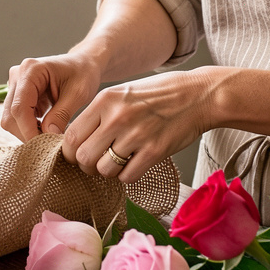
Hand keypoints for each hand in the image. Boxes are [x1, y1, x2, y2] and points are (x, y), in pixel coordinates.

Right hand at [1, 53, 102, 140]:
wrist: (83, 64)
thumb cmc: (83, 73)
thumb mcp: (78, 94)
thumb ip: (61, 114)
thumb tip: (47, 136)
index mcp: (31, 70)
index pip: (19, 107)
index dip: (28, 130)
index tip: (43, 146)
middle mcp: (17, 75)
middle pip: (10, 115)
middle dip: (27, 133)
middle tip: (49, 144)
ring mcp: (15, 84)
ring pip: (10, 119)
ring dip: (27, 131)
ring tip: (49, 135)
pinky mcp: (17, 94)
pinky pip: (16, 117)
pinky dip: (29, 127)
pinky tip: (46, 127)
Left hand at [62, 68, 215, 182]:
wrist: (198, 95)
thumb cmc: (159, 94)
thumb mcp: (122, 93)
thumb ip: (99, 114)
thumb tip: (77, 140)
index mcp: (105, 100)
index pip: (70, 136)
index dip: (71, 151)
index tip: (79, 153)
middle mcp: (117, 117)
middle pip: (83, 156)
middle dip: (87, 165)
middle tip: (98, 161)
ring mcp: (136, 135)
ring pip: (103, 170)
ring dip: (109, 171)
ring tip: (120, 161)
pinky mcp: (154, 151)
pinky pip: (127, 177)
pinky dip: (128, 175)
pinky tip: (136, 162)